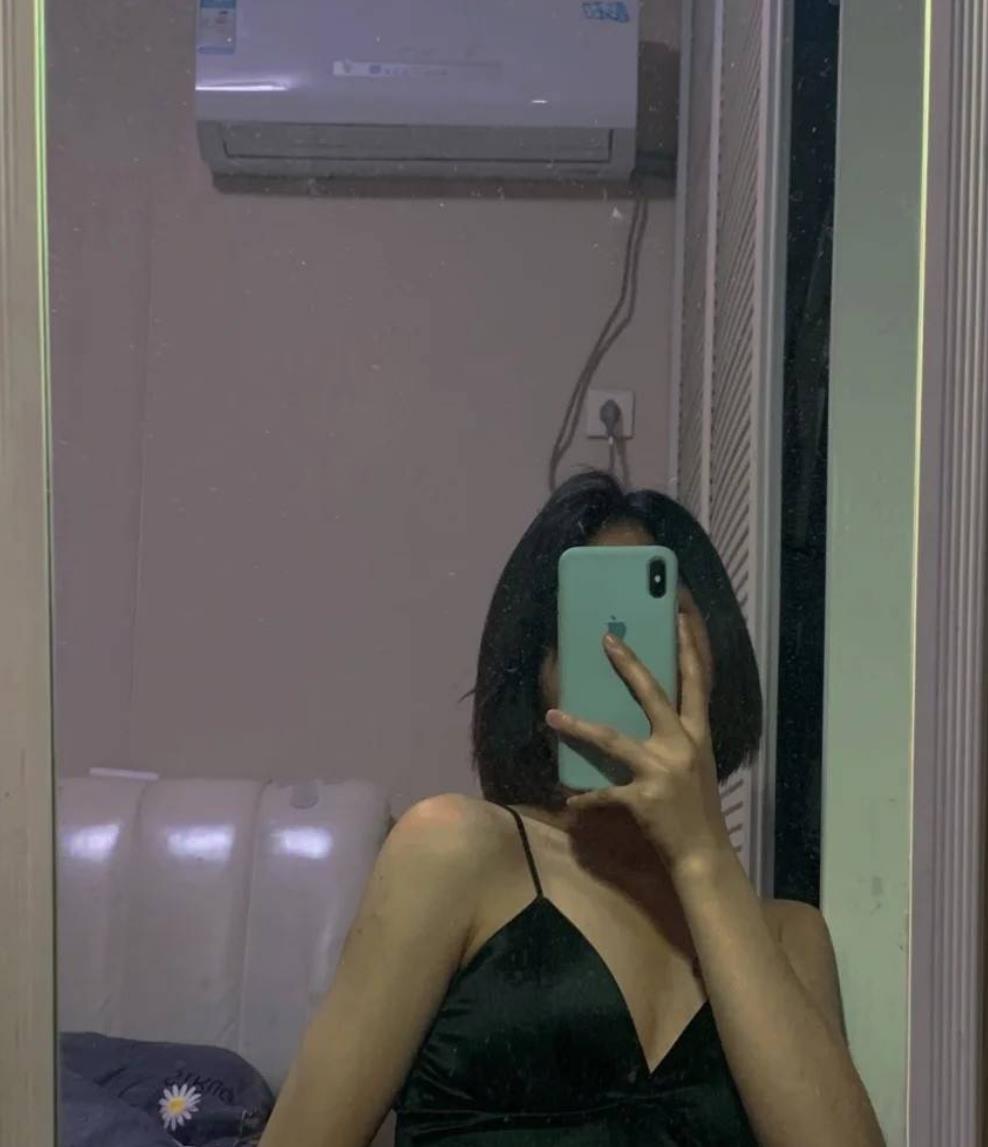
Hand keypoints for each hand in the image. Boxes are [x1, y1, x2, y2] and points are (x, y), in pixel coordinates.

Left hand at [546, 611, 731, 881]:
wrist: (704, 855)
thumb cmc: (696, 808)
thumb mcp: (694, 765)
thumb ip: (675, 738)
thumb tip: (645, 716)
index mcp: (698, 735)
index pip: (697, 682)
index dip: (689, 648)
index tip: (679, 616)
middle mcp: (682, 745)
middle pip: (652, 694)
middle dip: (629, 664)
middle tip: (606, 639)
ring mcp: (662, 770)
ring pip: (612, 739)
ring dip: (578, 727)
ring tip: (552, 716)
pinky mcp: (643, 798)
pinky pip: (603, 792)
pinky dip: (585, 797)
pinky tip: (569, 801)